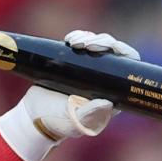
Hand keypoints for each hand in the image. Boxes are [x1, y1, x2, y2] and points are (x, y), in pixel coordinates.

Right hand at [0, 30, 139, 160]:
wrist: (35, 116)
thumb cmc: (58, 123)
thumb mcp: (74, 122)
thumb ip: (89, 115)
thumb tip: (107, 103)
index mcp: (111, 94)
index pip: (126, 67)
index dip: (123, 52)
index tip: (109, 47)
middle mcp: (103, 80)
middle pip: (113, 51)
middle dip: (102, 41)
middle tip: (86, 44)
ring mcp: (89, 70)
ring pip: (97, 44)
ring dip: (88, 37)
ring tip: (73, 42)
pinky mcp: (74, 62)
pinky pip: (82, 42)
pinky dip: (78, 36)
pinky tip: (70, 40)